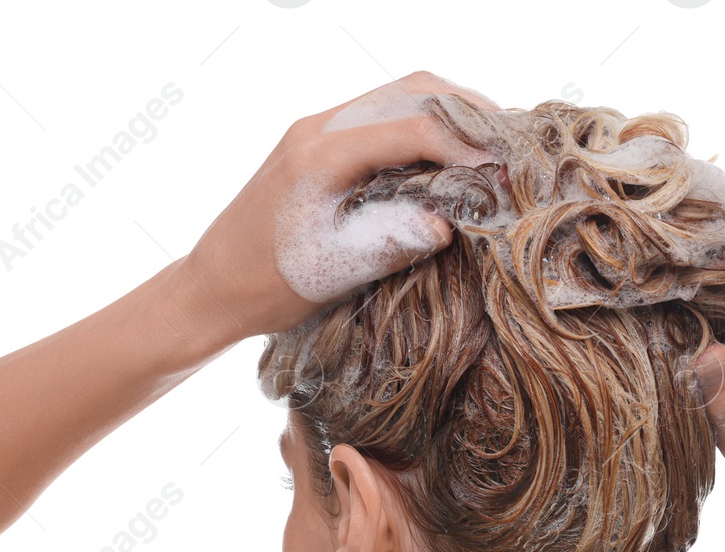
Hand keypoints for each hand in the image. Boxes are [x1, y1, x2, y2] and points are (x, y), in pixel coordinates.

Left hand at [178, 71, 501, 342]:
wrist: (211, 288)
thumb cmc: (267, 288)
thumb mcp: (334, 271)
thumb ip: (391, 241)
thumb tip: (449, 223)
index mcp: (320, 155)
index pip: (411, 127)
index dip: (466, 143)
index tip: (506, 165)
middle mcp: (318, 129)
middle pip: (410, 90)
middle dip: (468, 110)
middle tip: (512, 140)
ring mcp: (316, 131)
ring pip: (397, 96)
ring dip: (448, 112)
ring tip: (491, 142)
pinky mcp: (317, 144)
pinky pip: (380, 115)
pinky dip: (423, 124)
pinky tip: (448, 154)